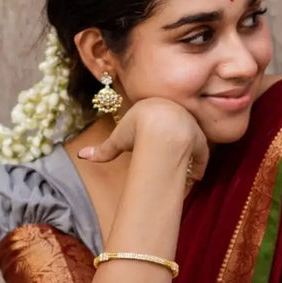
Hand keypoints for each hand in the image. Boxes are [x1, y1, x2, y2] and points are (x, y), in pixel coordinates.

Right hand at [77, 96, 207, 180]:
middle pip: (175, 123)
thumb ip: (102, 150)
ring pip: (190, 137)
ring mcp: (189, 123)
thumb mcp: (117, 140)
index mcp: (154, 106)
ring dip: (189, 151)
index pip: (155, 116)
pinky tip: (197, 176)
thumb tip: (81, 155)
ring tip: (187, 166)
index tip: (153, 138)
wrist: (160, 127)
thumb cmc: (136, 130)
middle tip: (173, 151)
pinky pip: (200, 151)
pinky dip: (199, 163)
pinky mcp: (199, 138)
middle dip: (175, 135)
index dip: (154, 127)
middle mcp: (174, 111)